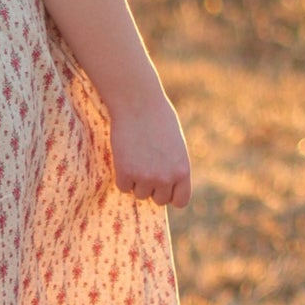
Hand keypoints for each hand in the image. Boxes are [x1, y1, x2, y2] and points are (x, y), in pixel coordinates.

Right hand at [108, 92, 191, 206]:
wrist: (138, 103)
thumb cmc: (158, 118)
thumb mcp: (175, 145)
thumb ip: (173, 166)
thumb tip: (164, 184)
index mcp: (182, 170)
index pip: (180, 201)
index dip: (171, 195)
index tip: (163, 186)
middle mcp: (166, 178)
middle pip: (158, 199)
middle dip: (152, 187)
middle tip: (145, 166)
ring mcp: (145, 177)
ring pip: (139, 194)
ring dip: (136, 181)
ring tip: (134, 158)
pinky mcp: (126, 173)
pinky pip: (123, 186)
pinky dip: (122, 176)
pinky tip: (124, 157)